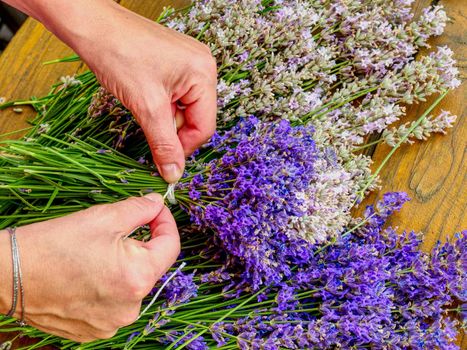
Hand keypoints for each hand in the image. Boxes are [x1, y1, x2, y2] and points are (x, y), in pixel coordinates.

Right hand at [0, 193, 179, 341]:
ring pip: (132, 285)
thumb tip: (158, 203)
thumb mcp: (104, 217)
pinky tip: (87, 276)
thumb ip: (140, 208)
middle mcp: (131, 307)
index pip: (171, 246)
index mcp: (138, 277)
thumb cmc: (54, 244)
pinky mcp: (95, 331)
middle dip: (140, 246)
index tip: (155, 212)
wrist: (7, 275)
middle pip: (151, 267)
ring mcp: (113, 323)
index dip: (165, 223)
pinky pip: (114, 303)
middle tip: (116, 232)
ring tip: (95, 256)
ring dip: (123, 267)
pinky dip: (109, 287)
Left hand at [4, 0, 217, 182]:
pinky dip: (160, 105)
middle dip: (172, 129)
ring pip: (184, 109)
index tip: (164, 161)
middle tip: (148, 127)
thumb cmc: (118, 55)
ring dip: (164, 117)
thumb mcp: (146, 106)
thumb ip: (164, 144)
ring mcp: (190, 64)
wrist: (92, 25)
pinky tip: (144, 97)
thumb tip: (173, 175)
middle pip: (196, 118)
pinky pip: (176, 96)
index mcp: (204, 74)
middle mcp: (203, 67)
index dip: (184, 148)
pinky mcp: (175, 64)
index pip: (204, 126)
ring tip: (142, 104)